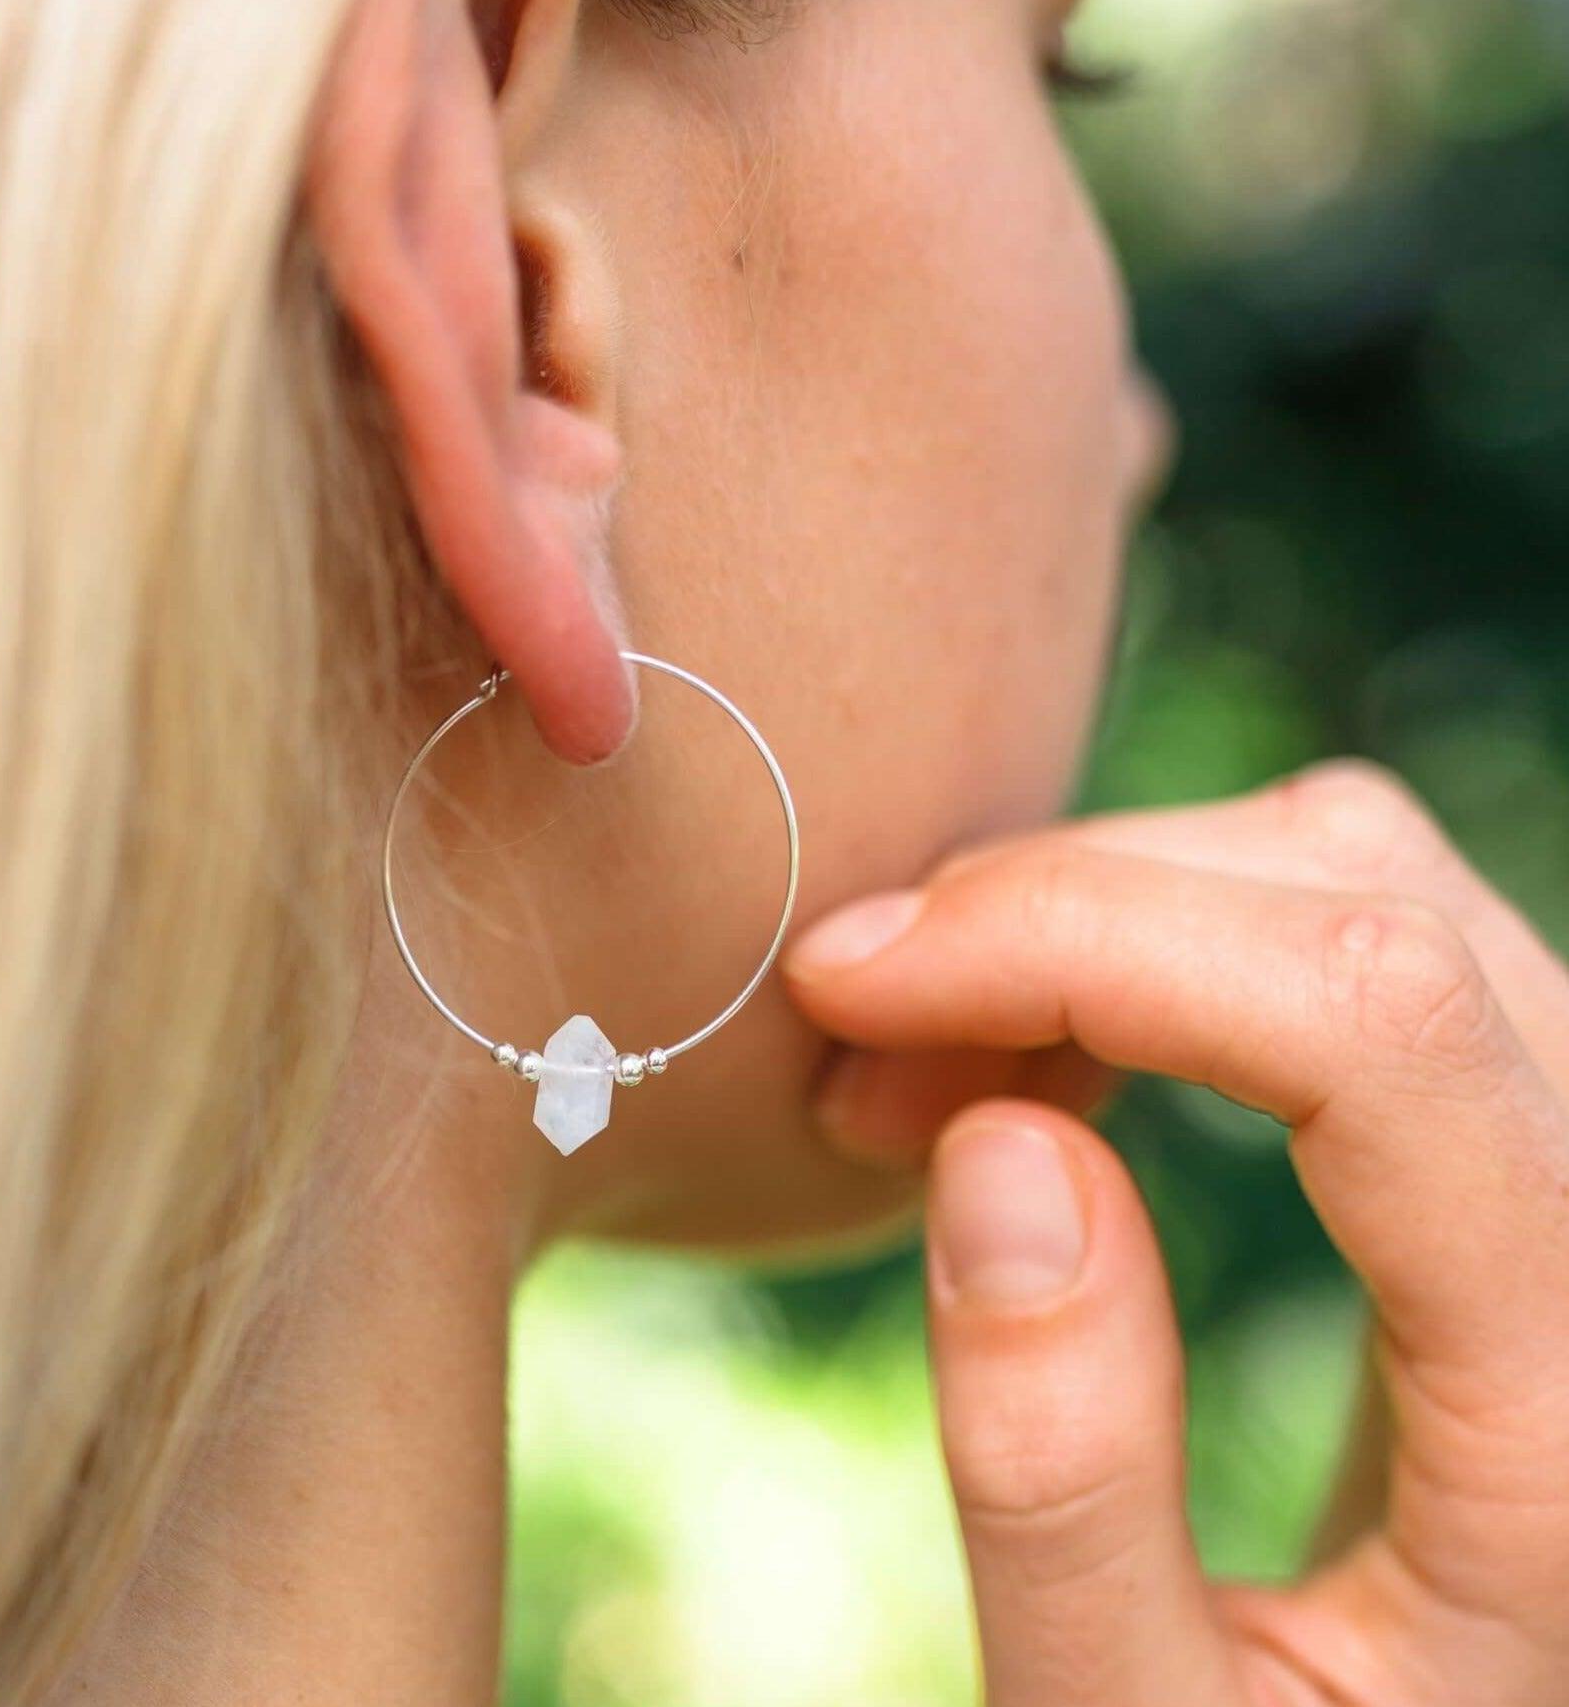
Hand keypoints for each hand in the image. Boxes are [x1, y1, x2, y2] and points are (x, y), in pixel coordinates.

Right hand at [781, 761, 1568, 1706]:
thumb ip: (1065, 1477)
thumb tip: (997, 1140)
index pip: (1376, 1024)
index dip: (1080, 937)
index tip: (848, 983)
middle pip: (1358, 901)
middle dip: (1055, 914)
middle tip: (851, 1042)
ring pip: (1353, 872)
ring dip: (1099, 913)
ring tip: (922, 1063)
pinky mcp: (1519, 1134)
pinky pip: (1344, 933)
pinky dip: (1157, 941)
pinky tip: (1037, 1060)